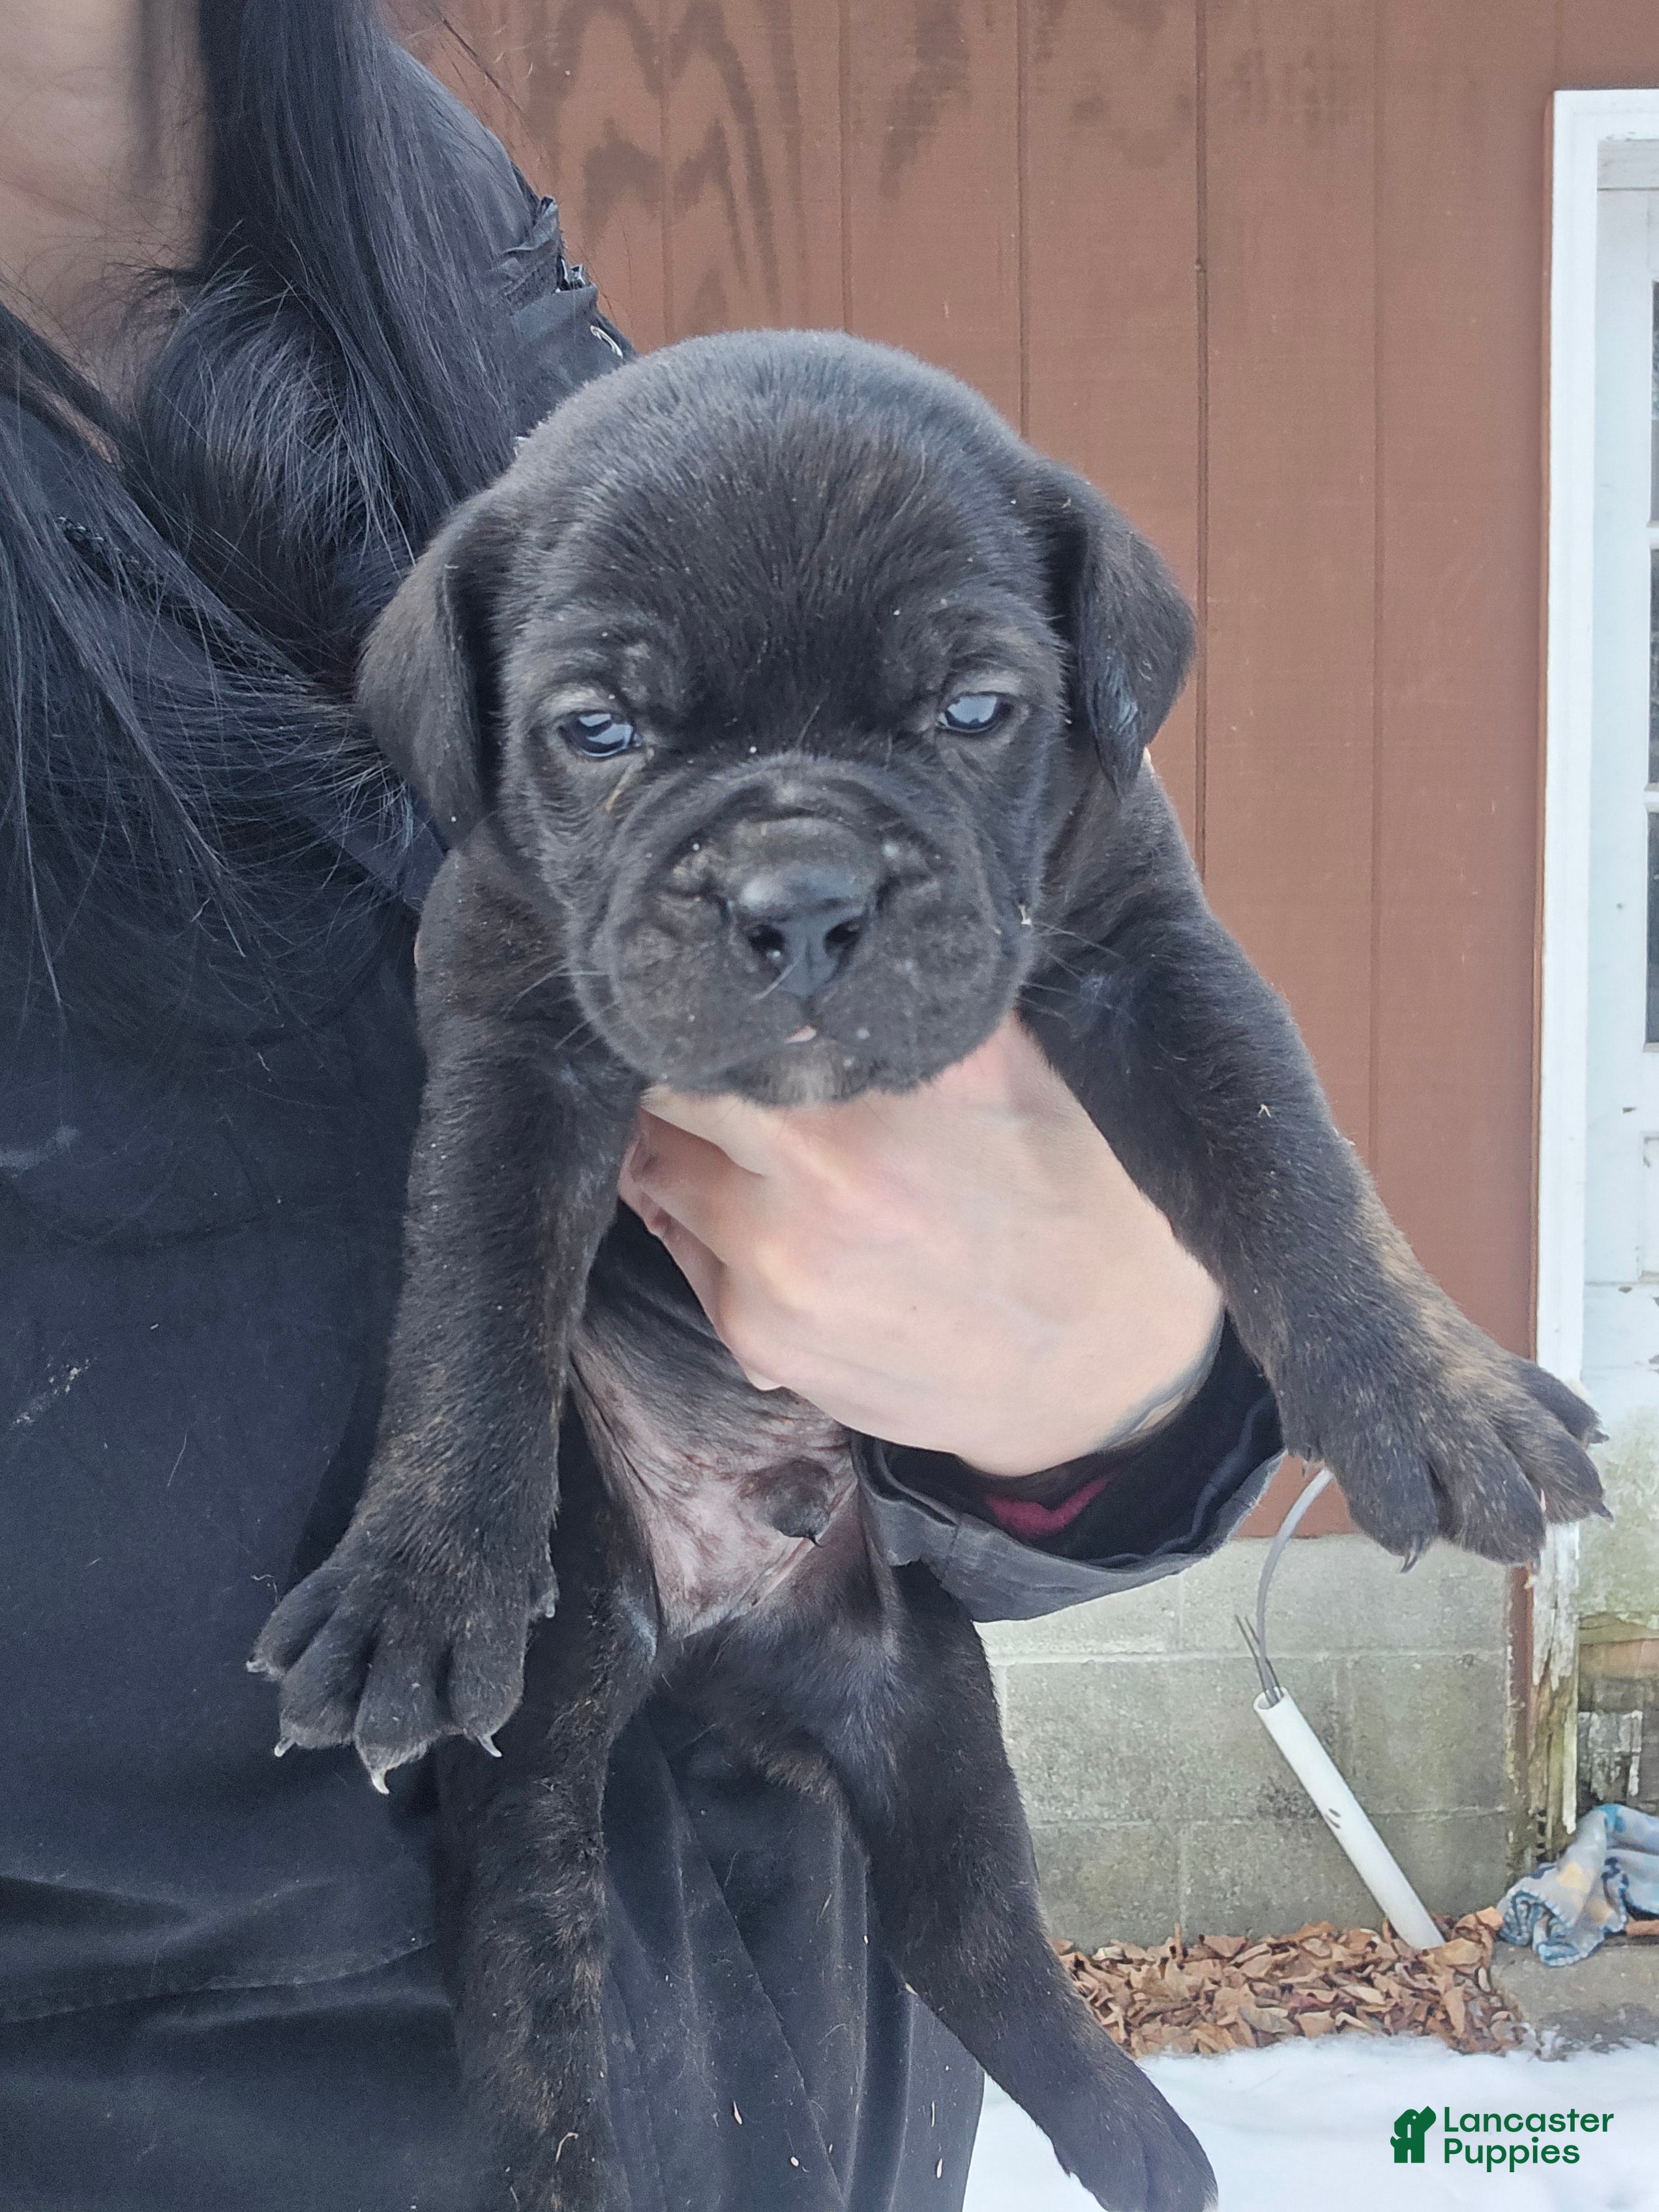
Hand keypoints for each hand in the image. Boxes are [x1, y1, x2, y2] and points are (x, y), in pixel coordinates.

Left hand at [616, 1017, 1224, 1477]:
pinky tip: (787, 1225)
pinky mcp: (766, 1353)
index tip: (717, 1015)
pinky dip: (718, 1237)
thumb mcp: (1011, 1065)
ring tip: (763, 1153)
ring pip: (662, 1193)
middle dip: (684, 1092)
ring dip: (695, 1163)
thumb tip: (821, 938)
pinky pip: (696, 1267)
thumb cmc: (1074, 1194)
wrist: (1107, 1358)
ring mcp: (768, 1294)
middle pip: (657, 1122)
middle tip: (730, 1078)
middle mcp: (785, 1219)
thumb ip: (903, 1002)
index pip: (686, 1053)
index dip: (696, 1026)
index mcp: (836, 1131)